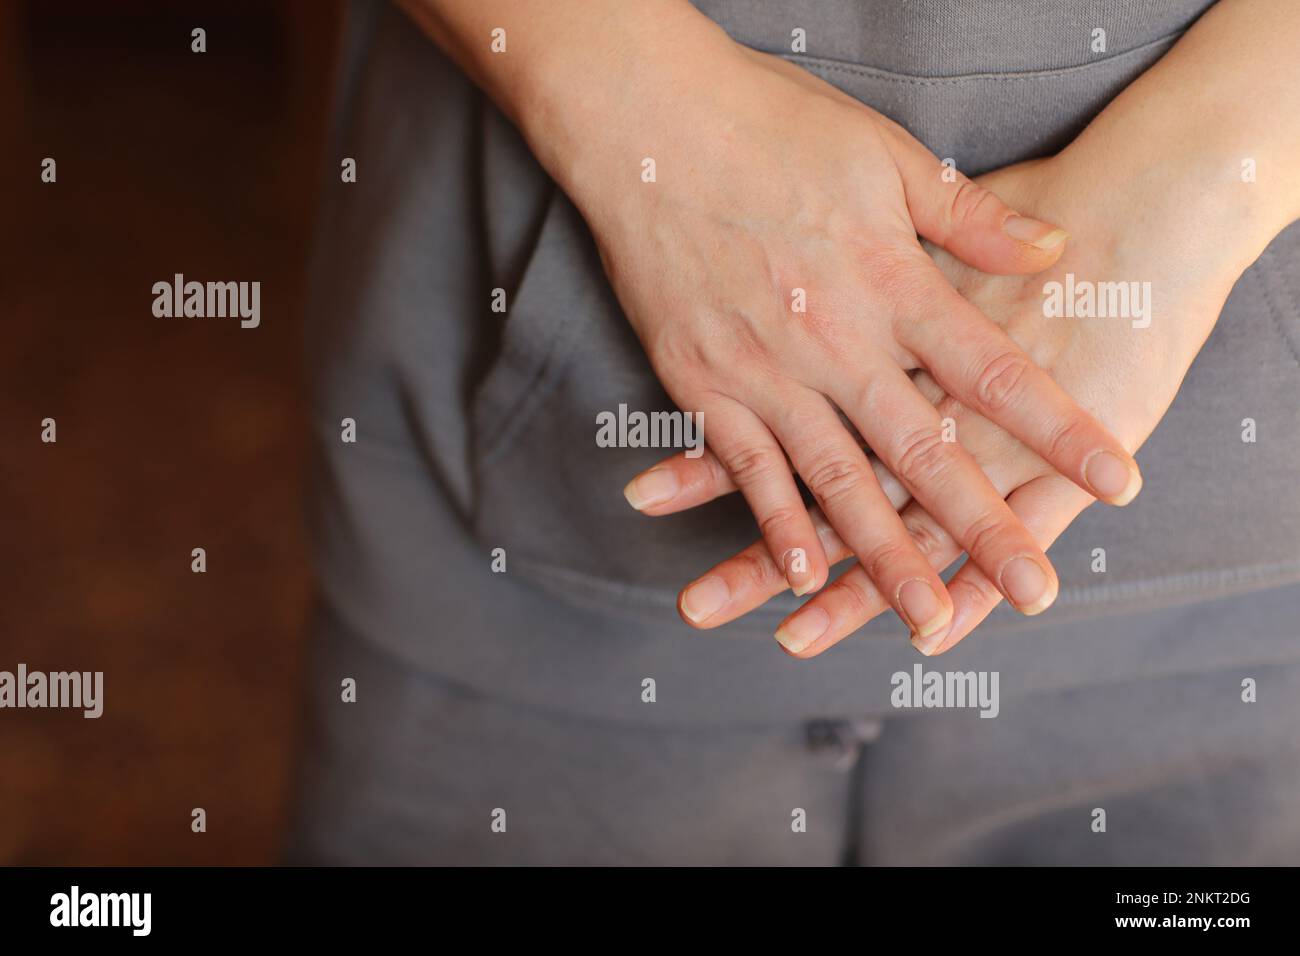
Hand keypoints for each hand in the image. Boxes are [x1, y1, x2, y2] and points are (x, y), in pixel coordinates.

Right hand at [568, 28, 1139, 644]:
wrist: (648, 122)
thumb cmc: (768, 126)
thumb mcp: (887, 153)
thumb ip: (969, 216)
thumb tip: (1051, 249)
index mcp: (893, 282)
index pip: (995, 372)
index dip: (1061, 429)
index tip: (1117, 480)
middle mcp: (838, 339)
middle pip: (926, 449)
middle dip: (985, 526)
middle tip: (1038, 591)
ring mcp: (767, 368)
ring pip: (839, 479)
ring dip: (885, 555)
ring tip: (930, 620)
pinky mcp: (703, 382)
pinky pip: (745, 468)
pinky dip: (775, 524)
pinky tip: (802, 577)